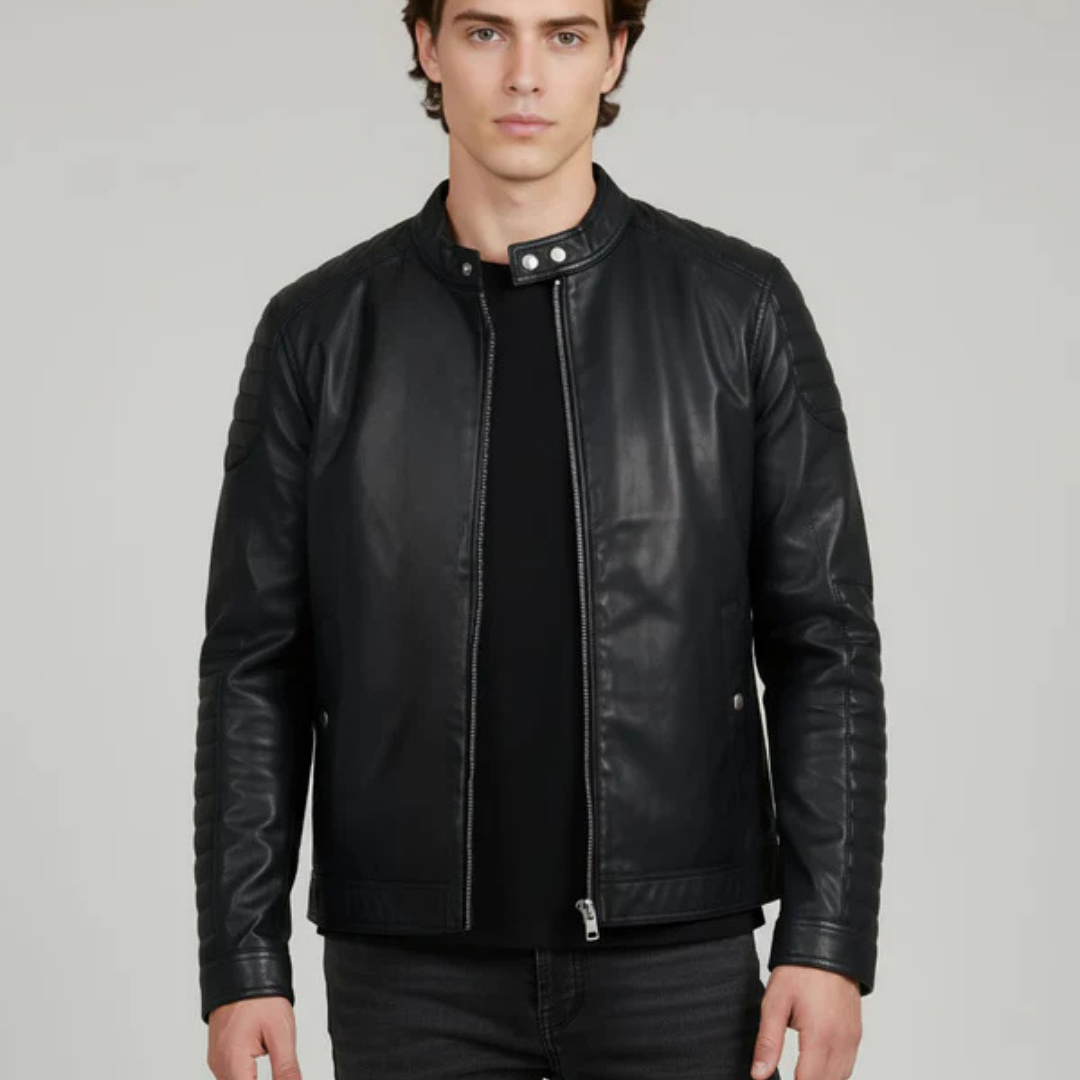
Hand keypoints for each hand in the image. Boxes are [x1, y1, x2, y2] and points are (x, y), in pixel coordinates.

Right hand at [206, 995, 301, 1079]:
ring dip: (252, 1078)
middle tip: (277, 1060)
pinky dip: (247, 1073)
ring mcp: (217, 1059)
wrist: (242, 970)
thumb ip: (286, 1070)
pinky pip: (231, 1074)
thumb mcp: (281, 1033)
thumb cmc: (260, 996)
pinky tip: (261, 1057)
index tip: (282, 1076)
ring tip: (271, 1057)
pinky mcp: (219, 1053)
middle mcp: (219, 1064)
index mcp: (232, 1061)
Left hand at [750, 965, 861, 1079]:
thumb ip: (768, 1042)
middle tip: (789, 1076)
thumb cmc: (801, 970)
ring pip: (841, 1077)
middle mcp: (841, 1042)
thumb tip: (759, 1074)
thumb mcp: (775, 1002)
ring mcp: (852, 1038)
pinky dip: (834, 1072)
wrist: (828, 946)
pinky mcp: (856, 1033)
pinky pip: (848, 1065)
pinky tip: (818, 1067)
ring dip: (822, 1079)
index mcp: (820, 1036)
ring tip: (801, 1073)